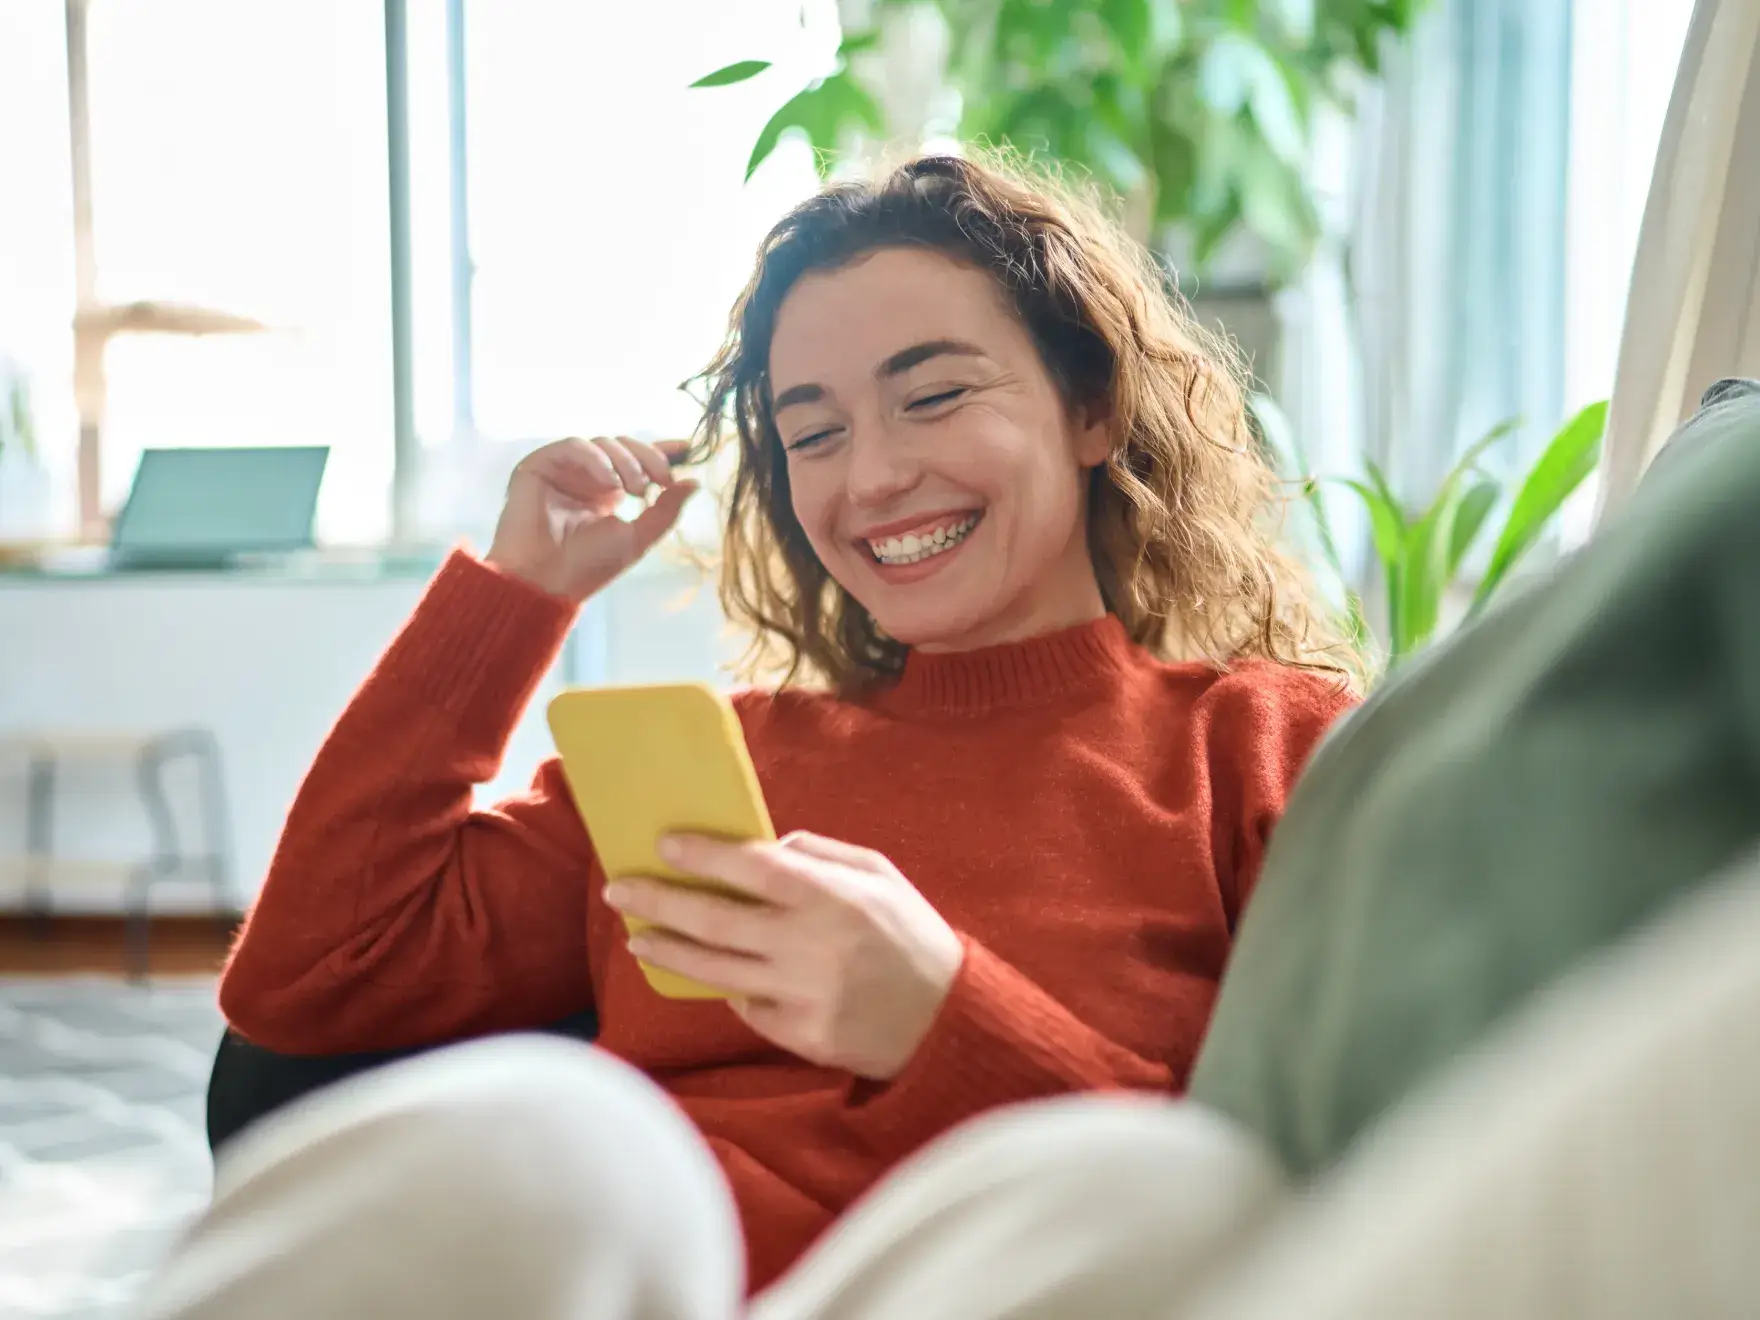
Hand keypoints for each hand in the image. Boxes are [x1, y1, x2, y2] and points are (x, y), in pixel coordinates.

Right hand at [486, 435, 697, 602]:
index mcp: (607, 492)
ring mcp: (563, 470)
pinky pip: (573, 445)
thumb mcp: (637, 538)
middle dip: (648, 458)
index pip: (636, 460)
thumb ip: (665, 511)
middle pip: (623, 446)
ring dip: (626, 461)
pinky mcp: (539, 465)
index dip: (660, 450)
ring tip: (634, 490)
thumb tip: (694, 482)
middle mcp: (585, 478)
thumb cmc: (587, 568)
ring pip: (602, 442)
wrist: (545, 582)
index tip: (687, 447)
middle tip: (661, 481)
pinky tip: (609, 482)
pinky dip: (596, 459)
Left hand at [605, 832, 965, 1079]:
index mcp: (832, 897)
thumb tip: (766, 846)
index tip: (663, 844)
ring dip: (667, 951)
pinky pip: (745, 1006)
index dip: (702, 855)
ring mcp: (801, 995)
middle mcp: (809, 945)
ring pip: (714, 970)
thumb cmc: (912, 936)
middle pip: (714, 920)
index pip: (751, 867)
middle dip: (659, 901)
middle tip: (620, 889)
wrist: (949, 1021)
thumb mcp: (881, 876)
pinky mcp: (798, 1035)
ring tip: (636, 938)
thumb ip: (822, 854)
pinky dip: (727, 987)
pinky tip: (711, 974)